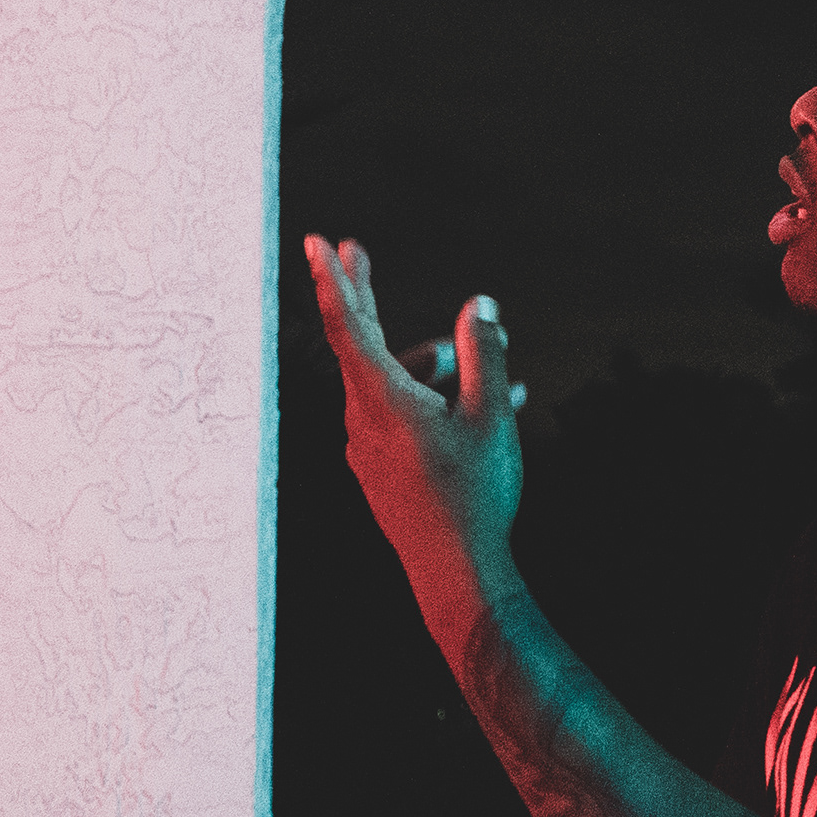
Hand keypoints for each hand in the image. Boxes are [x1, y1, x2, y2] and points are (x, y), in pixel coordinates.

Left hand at [303, 236, 525, 632]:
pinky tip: (487, 412)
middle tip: (356, 251)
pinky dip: (437, 404)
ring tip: (499, 380)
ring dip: (438, 369)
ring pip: (396, 385)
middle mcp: (363, 420)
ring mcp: (368, 449)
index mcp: (382, 399)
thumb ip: (485, 354)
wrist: (457, 574)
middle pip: (359, 344)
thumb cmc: (474, 494)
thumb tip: (480, 306)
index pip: (347, 325)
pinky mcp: (382, 472)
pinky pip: (403, 419)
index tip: (317, 242)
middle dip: (363, 295)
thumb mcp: (490, 416)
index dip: (334, 279)